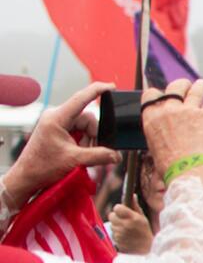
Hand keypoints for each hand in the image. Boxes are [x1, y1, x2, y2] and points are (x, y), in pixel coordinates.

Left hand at [0, 82, 118, 210]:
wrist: (28, 176)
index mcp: (57, 118)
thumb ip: (99, 156)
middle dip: (94, 136)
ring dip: (89, 142)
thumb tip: (115, 155)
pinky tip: (79, 154)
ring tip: (82, 156)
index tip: (111, 86)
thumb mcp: (74, 161)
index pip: (81, 99)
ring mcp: (57, 124)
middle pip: (88, 119)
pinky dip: (84, 143)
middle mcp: (56, 117)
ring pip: (85, 127)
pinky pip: (79, 132)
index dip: (98, 91)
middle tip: (92, 152)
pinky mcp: (59, 131)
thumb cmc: (42, 166)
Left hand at [107, 199, 153, 254]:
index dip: (119, 208)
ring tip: (126, 230)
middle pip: (111, 216)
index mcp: (133, 218)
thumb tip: (132, 195)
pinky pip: (112, 234)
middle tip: (124, 221)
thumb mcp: (143, 218)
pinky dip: (117, 234)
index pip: (117, 208)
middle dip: (116, 217)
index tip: (123, 211)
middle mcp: (126, 225)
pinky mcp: (117, 241)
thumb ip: (135, 206)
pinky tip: (125, 236)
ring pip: (112, 225)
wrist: (147, 250)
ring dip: (117, 226)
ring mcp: (120, 234)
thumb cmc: (145, 232)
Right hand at [140, 79, 202, 167]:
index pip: (151, 94)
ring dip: (199, 86)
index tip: (164, 94)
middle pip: (175, 87)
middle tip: (186, 85)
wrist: (187, 168)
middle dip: (181, 85)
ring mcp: (188, 110)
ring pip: (195, 90)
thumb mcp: (155, 142)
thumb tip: (168, 126)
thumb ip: (161, 127)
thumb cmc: (170, 163)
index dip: (158, 93)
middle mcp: (168, 109)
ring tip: (201, 84)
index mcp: (151, 116)